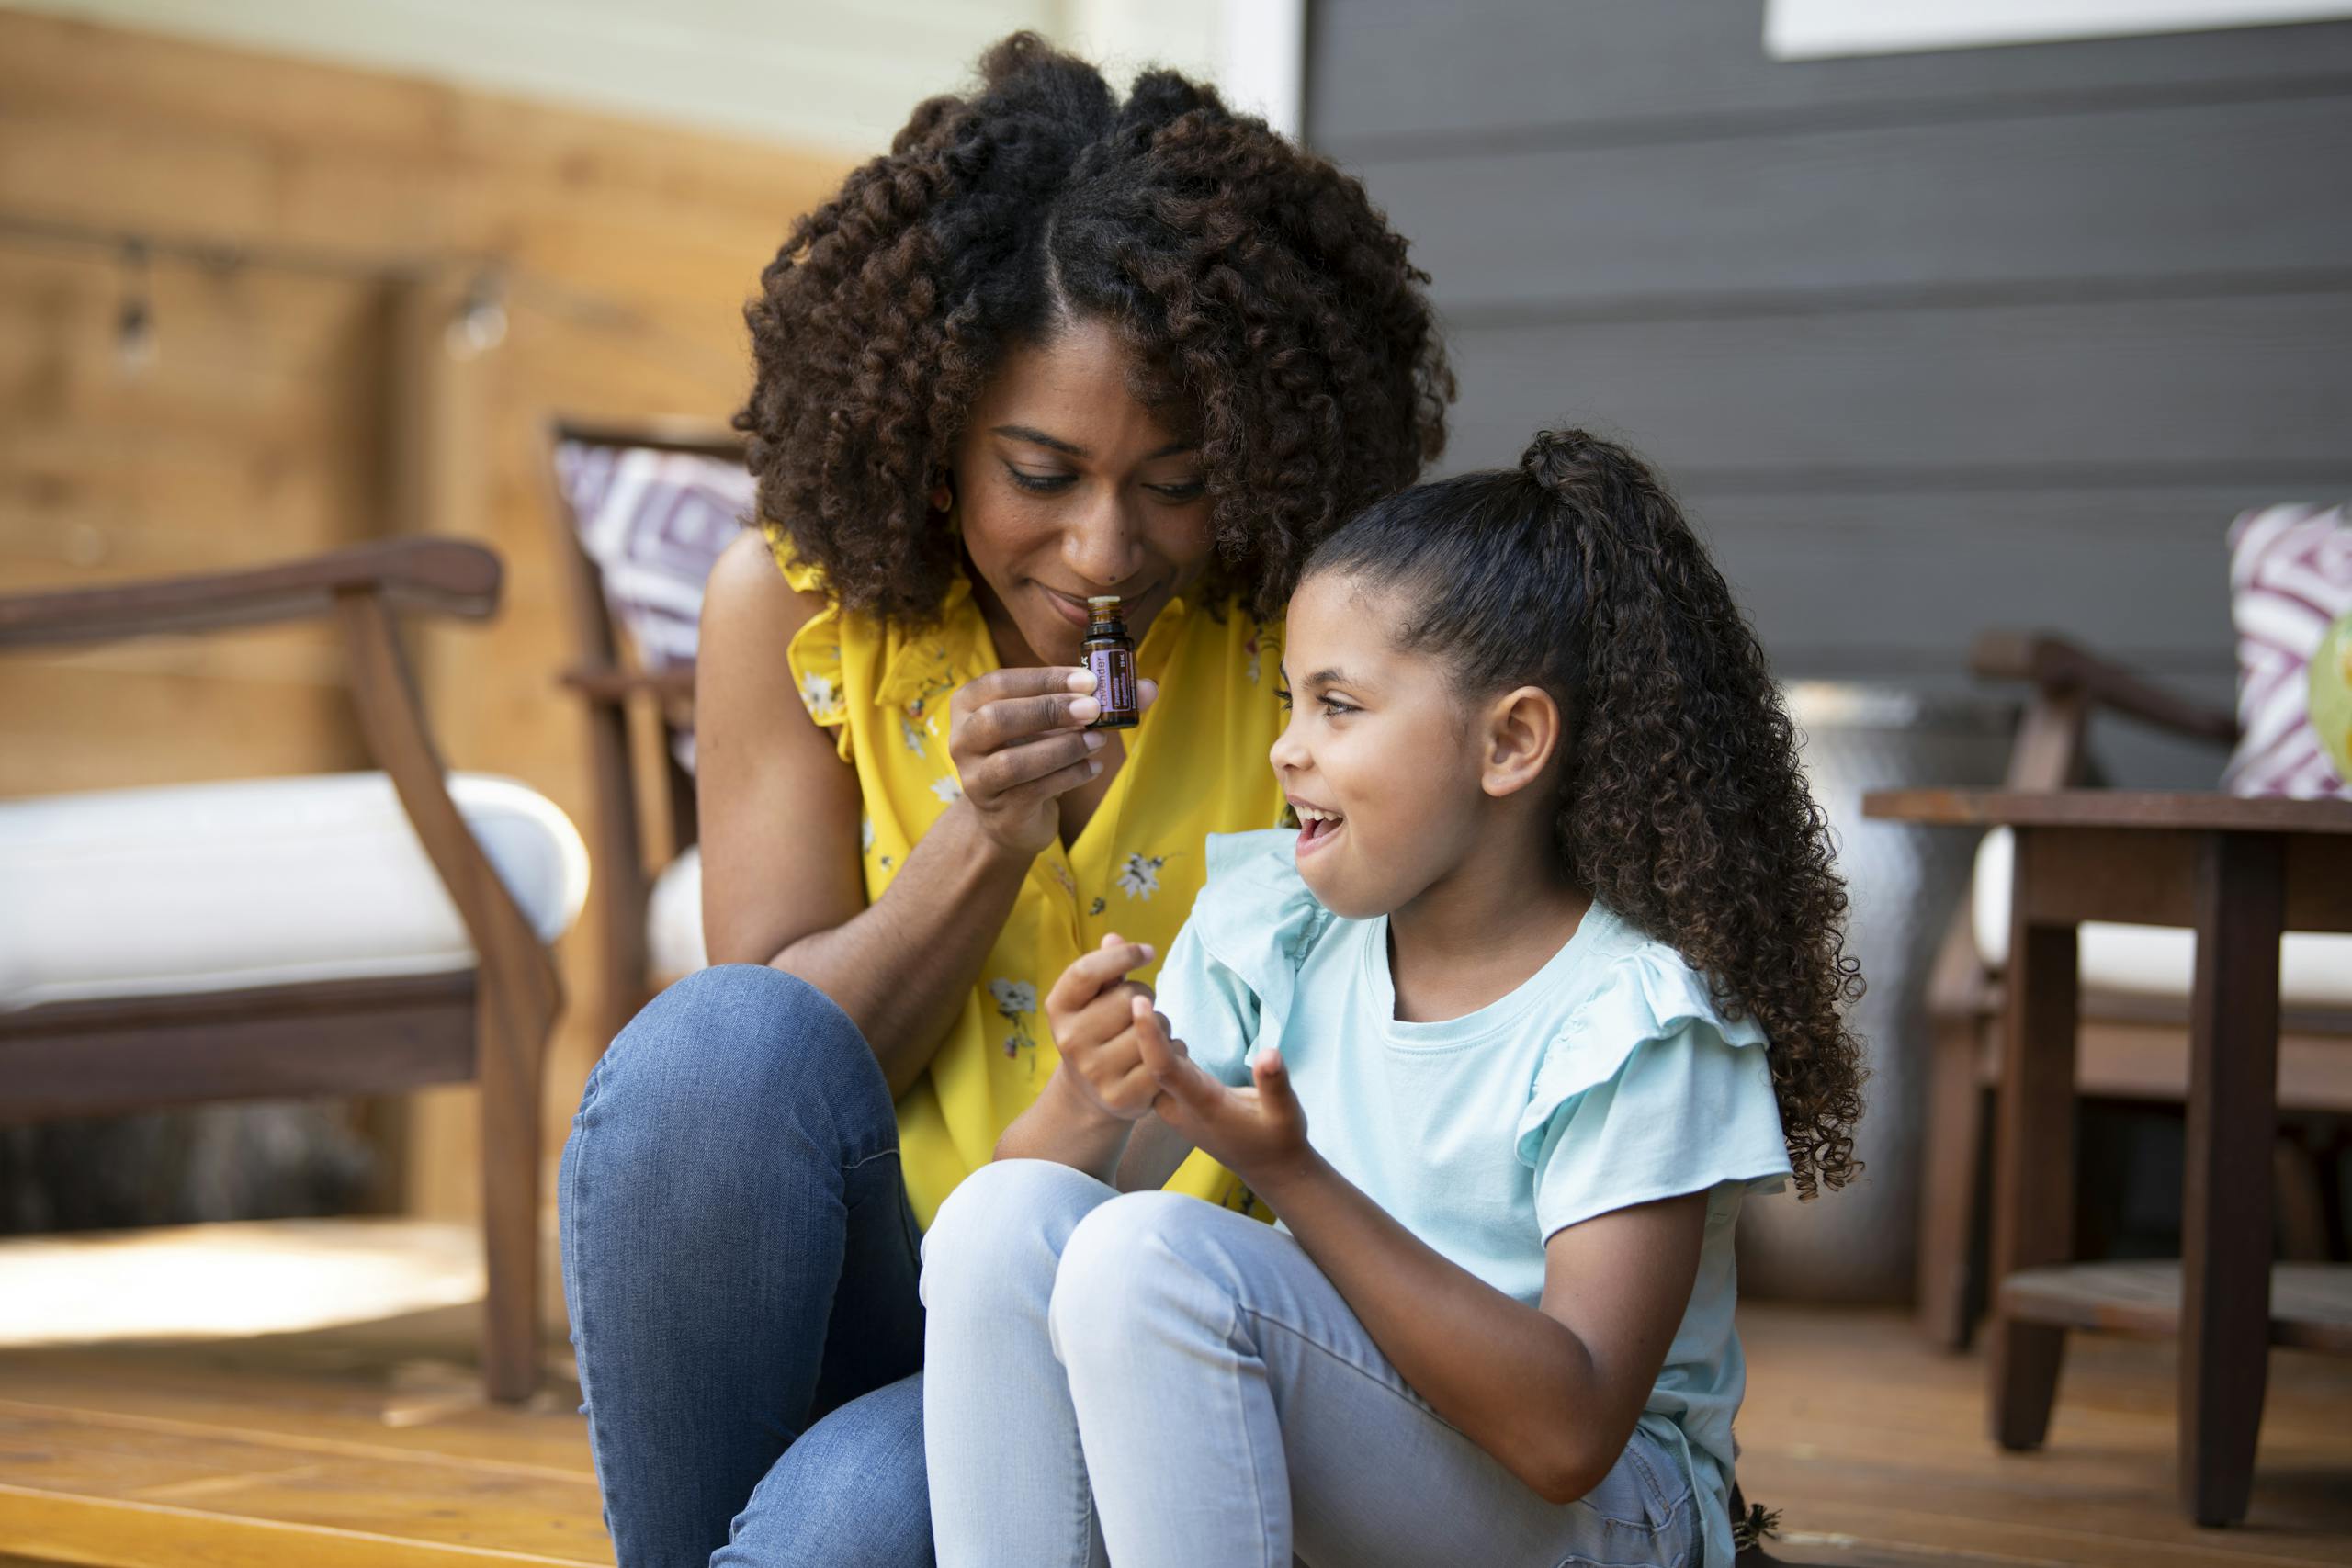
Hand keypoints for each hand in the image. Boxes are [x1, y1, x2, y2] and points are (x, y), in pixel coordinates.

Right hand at [947, 667, 1158, 856]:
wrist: (1011, 815)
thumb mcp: (1055, 722)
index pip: (1001, 683)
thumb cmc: (1033, 752)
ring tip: (1098, 741)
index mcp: (969, 704)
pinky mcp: (998, 810)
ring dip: (1063, 748)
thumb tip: (1148, 688)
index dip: (1045, 679)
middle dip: (1049, 710)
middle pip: (997, 719)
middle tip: (1093, 709)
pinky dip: (1069, 776)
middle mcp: (962, 740)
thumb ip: (1098, 702)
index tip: (1088, 680)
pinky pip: (1034, 791)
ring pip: (1014, 762)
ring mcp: (976, 779)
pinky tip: (1093, 768)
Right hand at [1045, 934, 1175, 1121]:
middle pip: (1130, 997)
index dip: (1121, 955)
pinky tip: (1157, 1057)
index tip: (1147, 952)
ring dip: (1162, 1025)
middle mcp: (1070, 1041)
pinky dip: (1173, 1051)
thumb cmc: (1096, 1031)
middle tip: (1137, 1012)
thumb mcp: (1091, 999)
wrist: (1089, 1094)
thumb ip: (1104, 967)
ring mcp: (1095, 1071)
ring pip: (1154, 1027)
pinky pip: (1166, 1058)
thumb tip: (1114, 938)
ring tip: (1144, 1036)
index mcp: (1058, 1009)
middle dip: (1144, 997)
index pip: (1086, 972)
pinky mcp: (1122, 1096)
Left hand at [1129, 994, 1312, 1185]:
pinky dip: (1150, 1040)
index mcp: (1202, 1104)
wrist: (1269, 1168)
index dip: (1148, 1035)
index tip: (1138, 1002)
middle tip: (1125, 980)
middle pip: (1143, 1061)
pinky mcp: (1176, 1099)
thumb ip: (1275, 1084)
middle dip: (1134, 1023)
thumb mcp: (1287, 1113)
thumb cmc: (1279, 1138)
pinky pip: (1155, 1066)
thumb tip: (1269, 1053)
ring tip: (1129, 988)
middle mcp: (1179, 1105)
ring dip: (1140, 1030)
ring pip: (1146, 1063)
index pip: (1163, 1068)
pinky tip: (1145, 1013)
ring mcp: (1174, 1104)